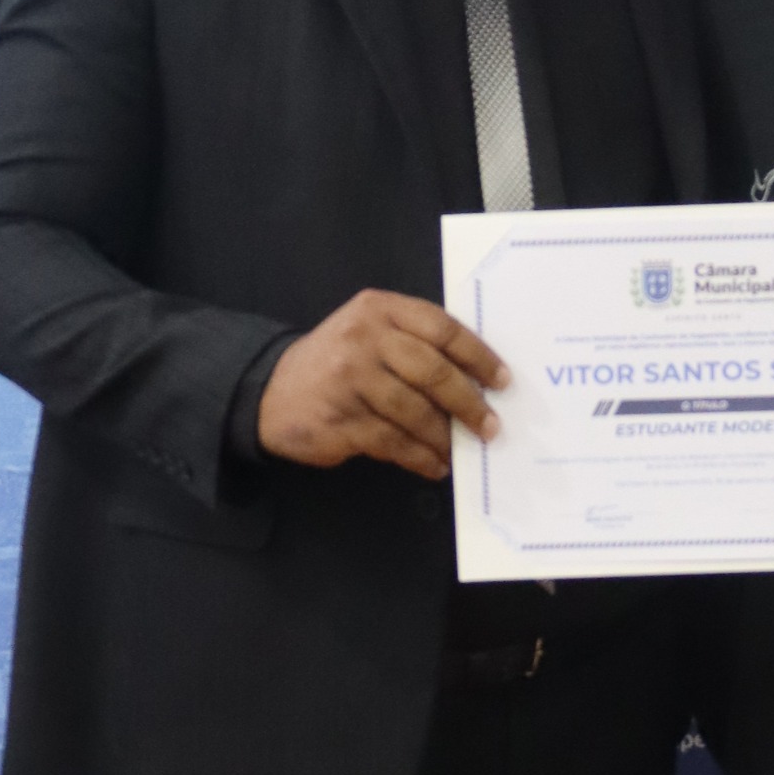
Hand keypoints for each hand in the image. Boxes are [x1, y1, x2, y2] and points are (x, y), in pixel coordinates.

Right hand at [257, 291, 506, 480]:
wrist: (271, 391)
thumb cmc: (337, 362)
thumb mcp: (370, 332)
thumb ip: (414, 342)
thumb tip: (476, 380)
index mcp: (380, 309)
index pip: (442, 328)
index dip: (478, 356)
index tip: (502, 381)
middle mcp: (364, 339)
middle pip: (433, 372)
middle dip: (469, 403)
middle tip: (491, 425)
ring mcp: (350, 380)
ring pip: (416, 412)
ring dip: (445, 437)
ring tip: (461, 449)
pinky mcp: (341, 419)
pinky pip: (394, 442)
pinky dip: (421, 457)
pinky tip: (434, 465)